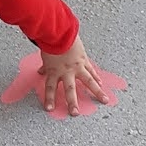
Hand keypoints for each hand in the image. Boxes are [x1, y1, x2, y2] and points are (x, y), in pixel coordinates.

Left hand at [1, 45, 125, 119]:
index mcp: (54, 71)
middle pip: (70, 90)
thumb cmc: (50, 42)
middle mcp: (66, 71)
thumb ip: (45, 67)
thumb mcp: (45, 57)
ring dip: (97, 92)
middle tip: (75, 114)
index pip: (50, 88)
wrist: (60, 31)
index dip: (49, 98)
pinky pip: (91, 71)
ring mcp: (77, 66)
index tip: (49, 109)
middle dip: (72, 102)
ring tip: (104, 100)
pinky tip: (101, 84)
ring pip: (88, 82)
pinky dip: (96, 77)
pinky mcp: (84, 60)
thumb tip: (40, 73)